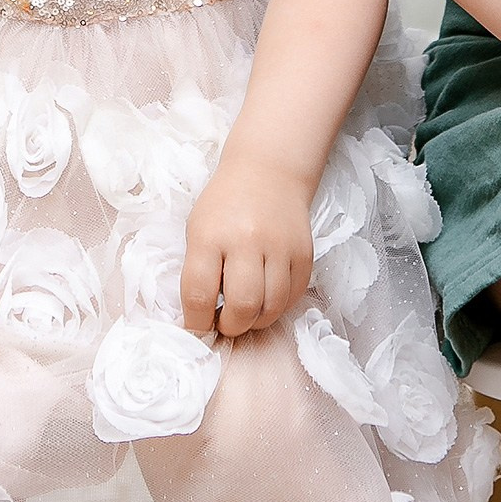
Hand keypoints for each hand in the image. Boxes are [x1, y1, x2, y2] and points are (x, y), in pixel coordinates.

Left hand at [180, 153, 315, 338]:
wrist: (267, 172)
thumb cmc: (224, 205)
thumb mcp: (198, 230)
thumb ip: (198, 272)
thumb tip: (203, 318)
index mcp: (210, 236)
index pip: (199, 294)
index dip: (196, 323)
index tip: (197, 329)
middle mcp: (247, 240)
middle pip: (242, 306)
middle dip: (231, 327)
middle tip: (225, 323)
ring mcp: (280, 246)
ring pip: (271, 307)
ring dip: (255, 321)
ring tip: (245, 313)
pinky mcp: (304, 253)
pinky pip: (293, 297)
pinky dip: (278, 307)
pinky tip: (266, 299)